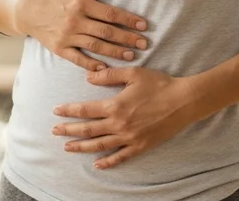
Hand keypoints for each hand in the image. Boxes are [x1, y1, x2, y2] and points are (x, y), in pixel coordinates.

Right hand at [13, 0, 150, 71]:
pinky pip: (78, 59)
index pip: (110, 13)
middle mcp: (75, 21)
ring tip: (132, 56)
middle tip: (144, 43)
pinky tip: (105, 67)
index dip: (128, 20)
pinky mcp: (60, 49)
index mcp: (81, 4)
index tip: (143, 25)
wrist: (29, 11)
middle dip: (127, 38)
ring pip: (96, 46)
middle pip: (106, 31)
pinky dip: (91, 64)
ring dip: (115, 52)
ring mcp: (67, 36)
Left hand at [51, 67, 199, 169]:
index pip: (85, 110)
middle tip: (54, 131)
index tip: (56, 111)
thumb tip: (88, 78)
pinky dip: (108, 162)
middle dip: (69, 130)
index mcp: (115, 105)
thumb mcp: (133, 74)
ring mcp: (129, 137)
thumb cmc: (159, 84)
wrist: (183, 101)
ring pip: (100, 145)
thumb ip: (109, 76)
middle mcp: (119, 124)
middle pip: (88, 129)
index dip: (69, 111)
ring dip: (82, 147)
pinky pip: (121, 157)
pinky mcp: (141, 146)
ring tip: (67, 147)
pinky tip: (97, 165)